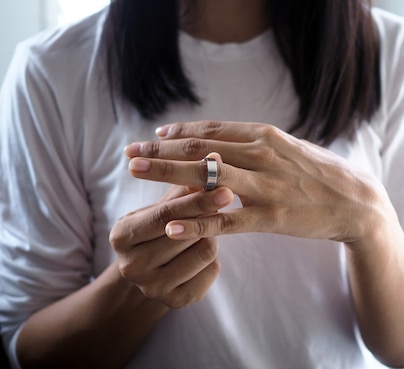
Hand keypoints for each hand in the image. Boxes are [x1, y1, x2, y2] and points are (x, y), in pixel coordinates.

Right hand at [109, 182, 232, 307]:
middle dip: (207, 216)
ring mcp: (152, 288)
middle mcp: (130, 267)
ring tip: (204, 230)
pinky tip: (203, 252)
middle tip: (223, 200)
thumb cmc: (161, 224)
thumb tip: (214, 157)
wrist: (154, 268)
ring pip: (204, 251)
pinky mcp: (176, 302)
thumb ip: (187, 183)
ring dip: (211, 236)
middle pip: (187, 234)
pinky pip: (212, 270)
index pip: (165, 215)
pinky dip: (214, 258)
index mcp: (121, 235)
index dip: (197, 200)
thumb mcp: (165, 204)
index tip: (226, 187)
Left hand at [123, 120, 396, 244]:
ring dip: (166, 173)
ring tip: (135, 173)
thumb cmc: (322, 173)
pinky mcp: (269, 217)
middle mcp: (261, 155)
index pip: (213, 130)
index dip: (180, 132)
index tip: (154, 135)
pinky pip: (225, 221)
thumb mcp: (291, 147)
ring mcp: (265, 186)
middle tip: (130, 151)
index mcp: (266, 136)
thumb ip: (258, 143)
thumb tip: (228, 140)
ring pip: (205, 178)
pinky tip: (170, 225)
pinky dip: (195, 222)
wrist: (357, 202)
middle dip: (161, 150)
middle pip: (200, 149)